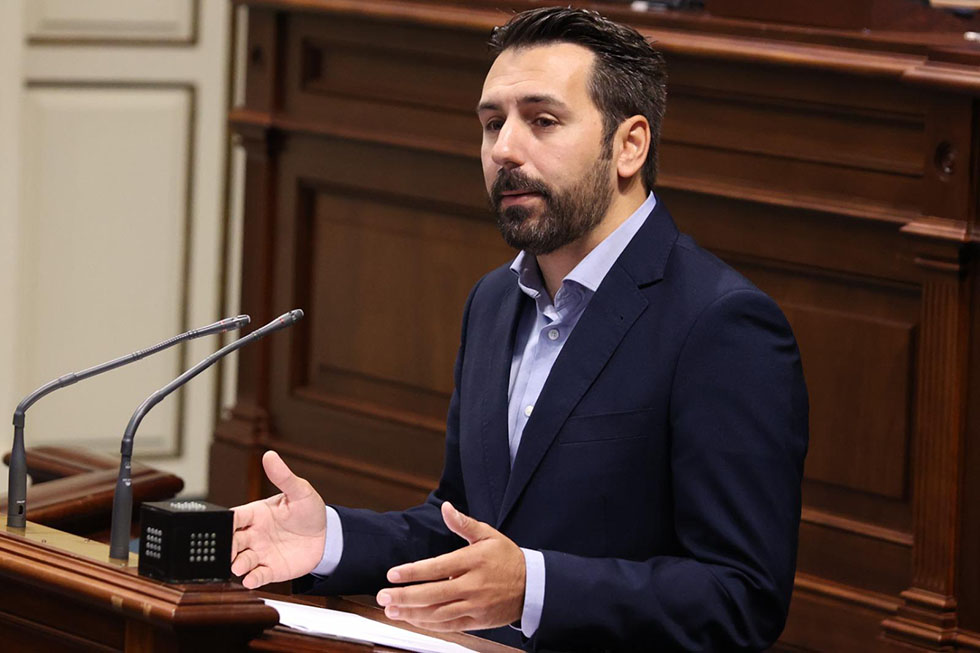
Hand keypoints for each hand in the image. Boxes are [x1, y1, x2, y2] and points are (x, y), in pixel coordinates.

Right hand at [231, 450, 326, 588]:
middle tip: (227, 550)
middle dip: (226, 546)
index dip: (227, 521)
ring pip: (241, 560)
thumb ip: (283, 476)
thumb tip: (270, 455)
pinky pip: (257, 576)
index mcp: (256, 514)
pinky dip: (251, 579)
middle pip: (232, 541)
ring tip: (238, 566)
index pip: (235, 517)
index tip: (222, 525)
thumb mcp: (299, 491)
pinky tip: (250, 580)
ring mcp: (261, 553)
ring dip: (237, 564)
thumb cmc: (308, 511)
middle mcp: (254, 534)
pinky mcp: (271, 569)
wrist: (326, 536)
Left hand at [376, 501, 524, 631]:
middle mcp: (473, 585)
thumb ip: (464, 524)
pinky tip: (413, 620)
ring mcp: (475, 605)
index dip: (413, 572)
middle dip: (404, 596)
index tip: (393, 574)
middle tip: (383, 596)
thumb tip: (447, 508)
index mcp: (473, 561)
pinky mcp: (478, 621)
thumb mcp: (488, 535)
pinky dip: (429, 624)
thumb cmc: (507, 558)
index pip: (437, 568)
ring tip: (392, 610)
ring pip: (438, 613)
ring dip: (412, 613)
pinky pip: (449, 625)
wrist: (532, 586)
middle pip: (433, 594)